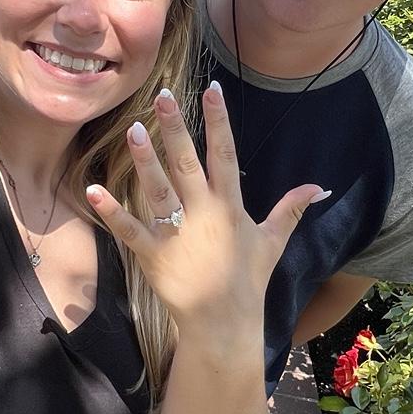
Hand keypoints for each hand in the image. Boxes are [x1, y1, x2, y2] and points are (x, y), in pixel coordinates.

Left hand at [85, 82, 326, 333]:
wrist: (224, 324)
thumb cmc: (248, 280)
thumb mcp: (273, 241)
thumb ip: (291, 209)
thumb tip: (319, 187)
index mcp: (230, 207)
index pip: (225, 154)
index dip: (218, 121)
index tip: (211, 89)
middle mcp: (203, 215)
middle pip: (188, 165)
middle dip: (175, 130)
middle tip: (163, 97)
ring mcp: (177, 235)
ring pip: (158, 191)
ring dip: (145, 162)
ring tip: (133, 131)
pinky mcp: (153, 255)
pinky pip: (129, 229)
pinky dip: (111, 211)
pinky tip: (93, 190)